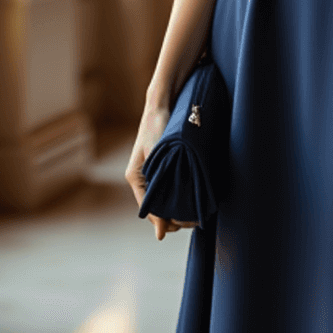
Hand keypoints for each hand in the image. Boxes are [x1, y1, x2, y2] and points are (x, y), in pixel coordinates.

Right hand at [125, 100, 198, 241]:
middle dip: (174, 218)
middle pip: (158, 209)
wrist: (162, 104)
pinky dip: (181, 197)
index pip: (150, 210)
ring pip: (165, 201)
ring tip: (197, 213)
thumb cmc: (157, 126)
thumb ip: (158, 183)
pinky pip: (171, 190)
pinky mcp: (164, 169)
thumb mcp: (158, 154)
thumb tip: (161, 214)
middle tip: (195, 221)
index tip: (182, 227)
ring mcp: (153, 175)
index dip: (165, 223)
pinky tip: (194, 199)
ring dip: (179, 209)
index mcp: (135, 178)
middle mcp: (142, 180)